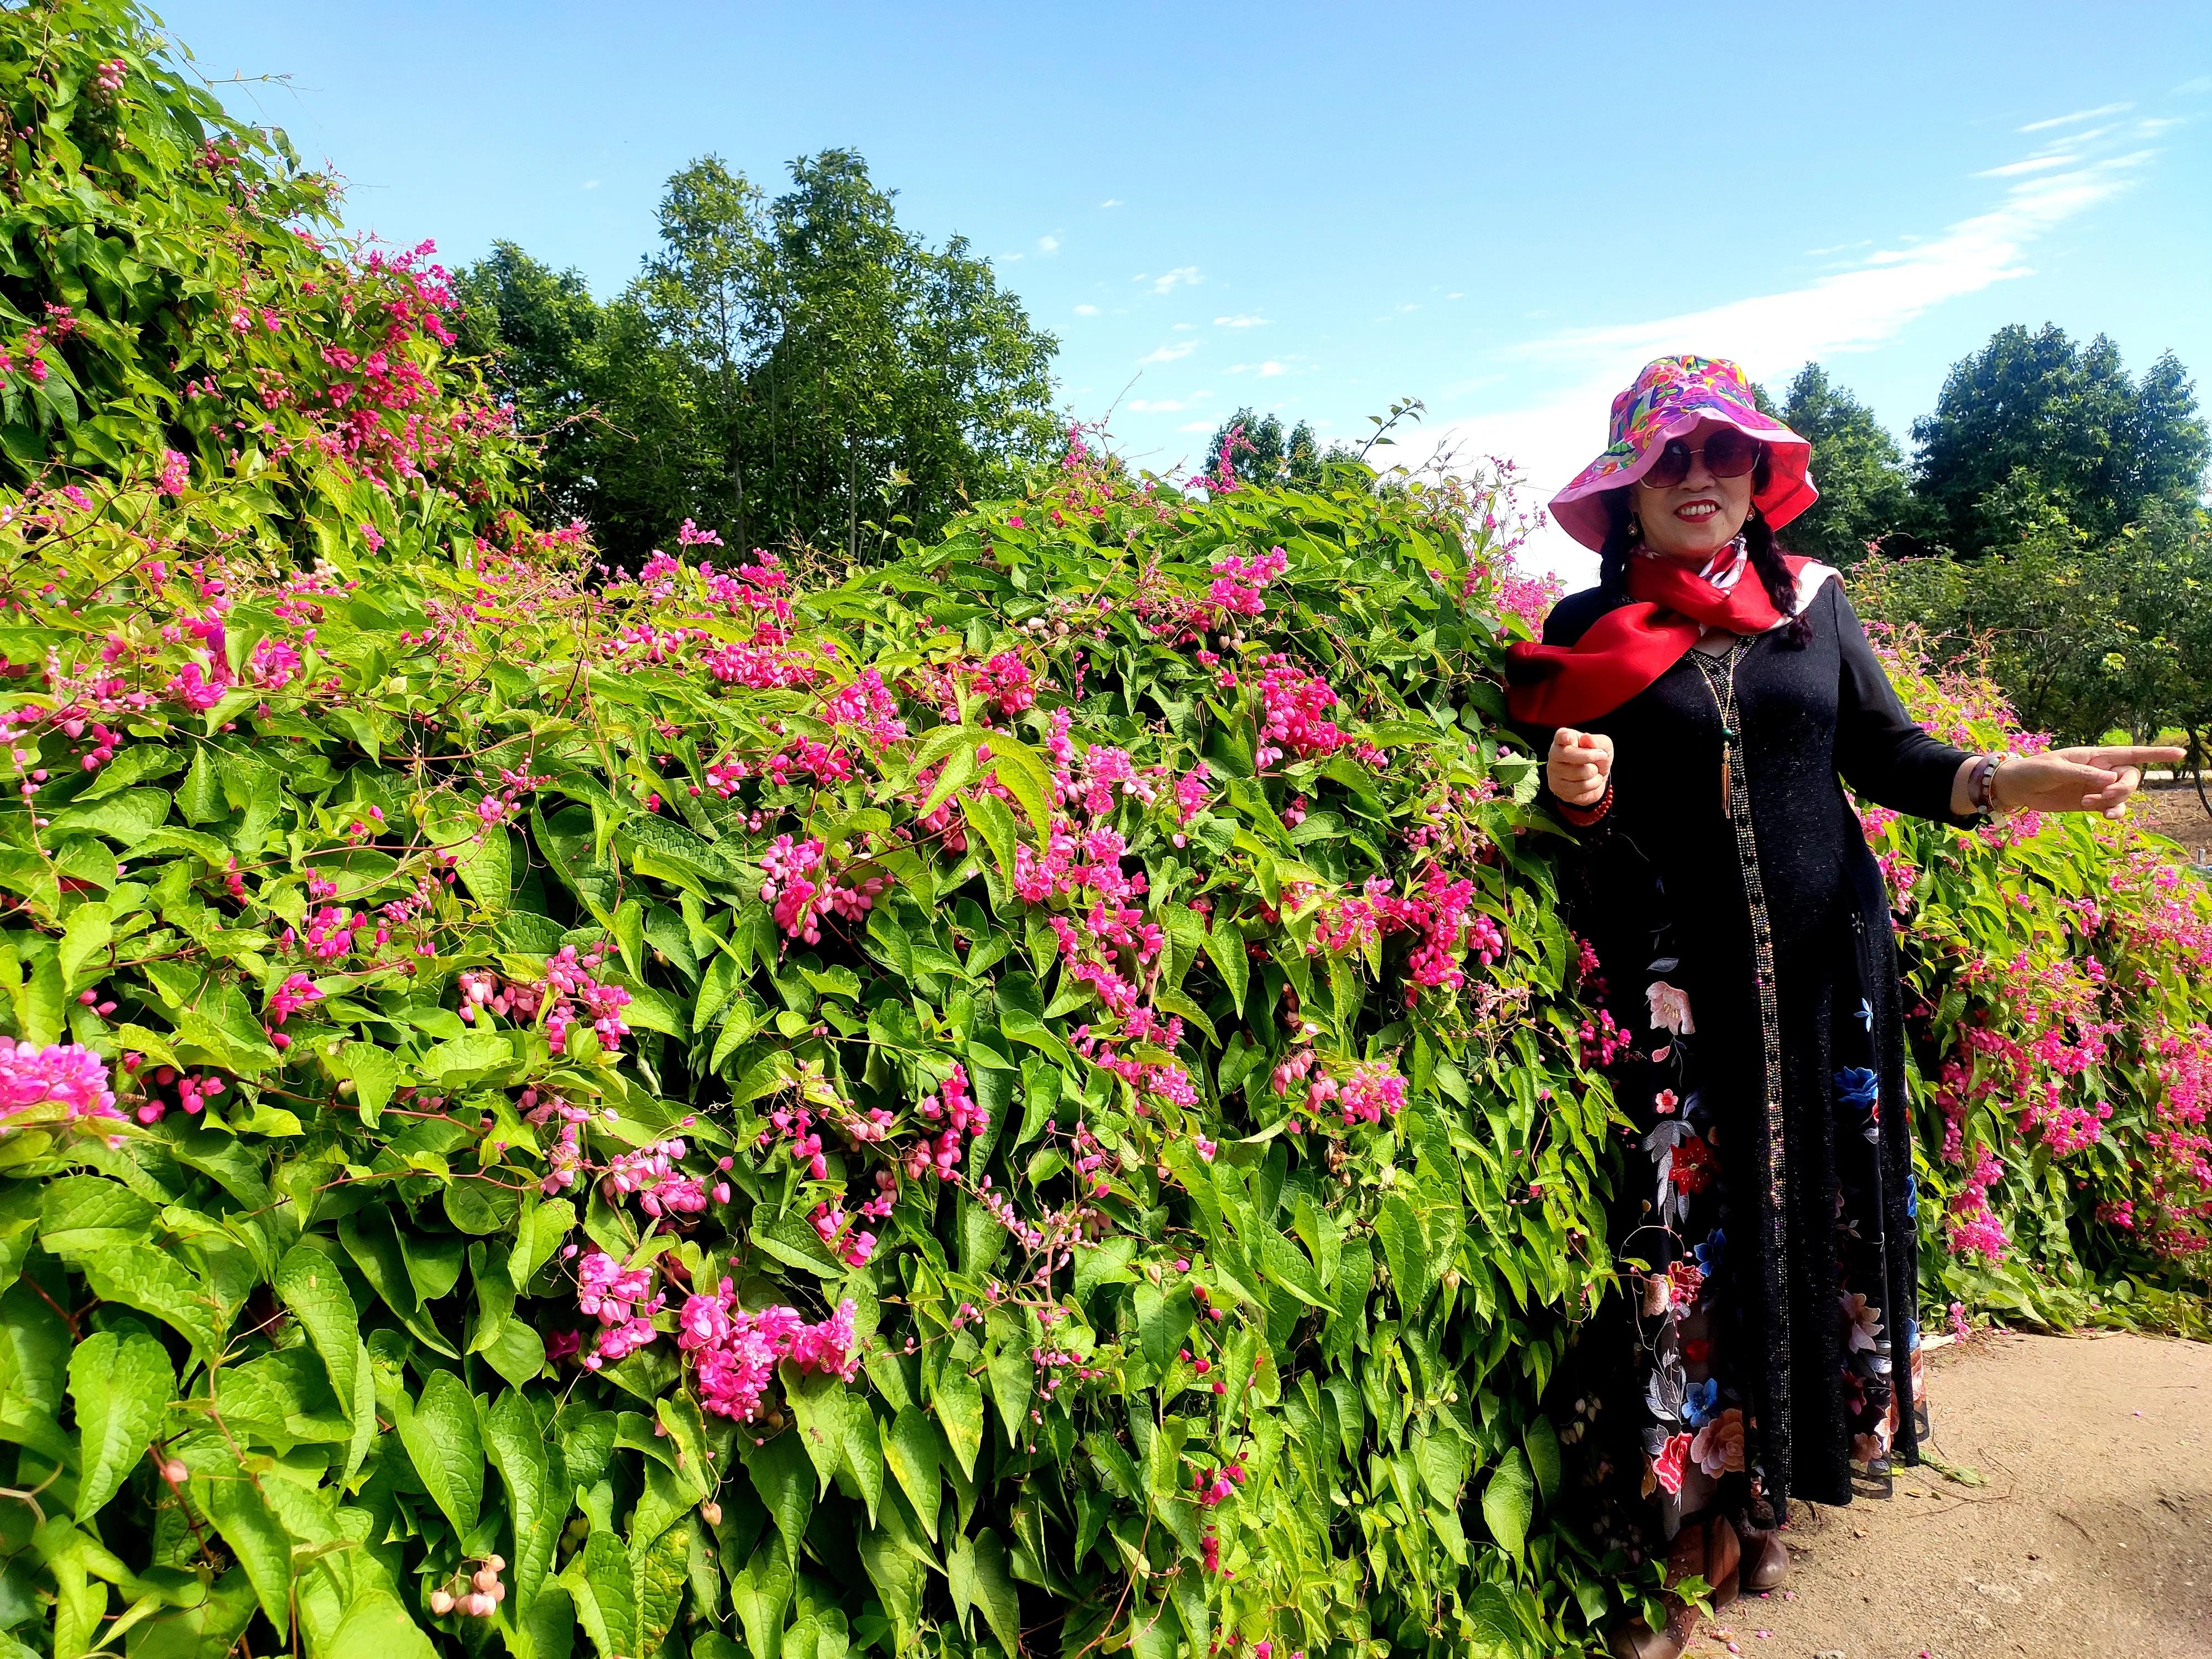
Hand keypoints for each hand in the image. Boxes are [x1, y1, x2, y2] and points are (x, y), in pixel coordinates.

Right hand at [1547, 727, 1614, 806]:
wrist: (1595, 780)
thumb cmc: (1596, 759)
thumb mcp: (1604, 746)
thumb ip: (1598, 741)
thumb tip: (1586, 738)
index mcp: (1563, 739)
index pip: (1560, 736)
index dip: (1564, 737)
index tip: (1569, 738)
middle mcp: (1554, 754)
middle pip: (1568, 754)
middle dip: (1590, 756)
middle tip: (1602, 755)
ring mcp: (1554, 772)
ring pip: (1580, 772)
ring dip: (1594, 772)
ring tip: (1594, 770)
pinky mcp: (1558, 788)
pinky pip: (1582, 786)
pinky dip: (1594, 783)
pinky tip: (1592, 780)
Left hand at [1992, 745, 2185, 817]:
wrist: (2017, 787)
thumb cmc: (2034, 770)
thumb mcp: (2056, 769)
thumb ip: (2083, 774)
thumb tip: (2110, 780)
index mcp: (2095, 756)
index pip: (2131, 753)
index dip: (2156, 753)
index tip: (2180, 754)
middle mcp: (2101, 770)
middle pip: (2131, 778)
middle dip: (2124, 788)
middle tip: (2102, 796)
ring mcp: (2097, 788)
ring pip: (2124, 795)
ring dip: (2115, 802)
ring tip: (2090, 805)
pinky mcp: (2090, 803)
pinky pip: (2112, 808)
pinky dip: (2113, 812)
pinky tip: (2104, 816)